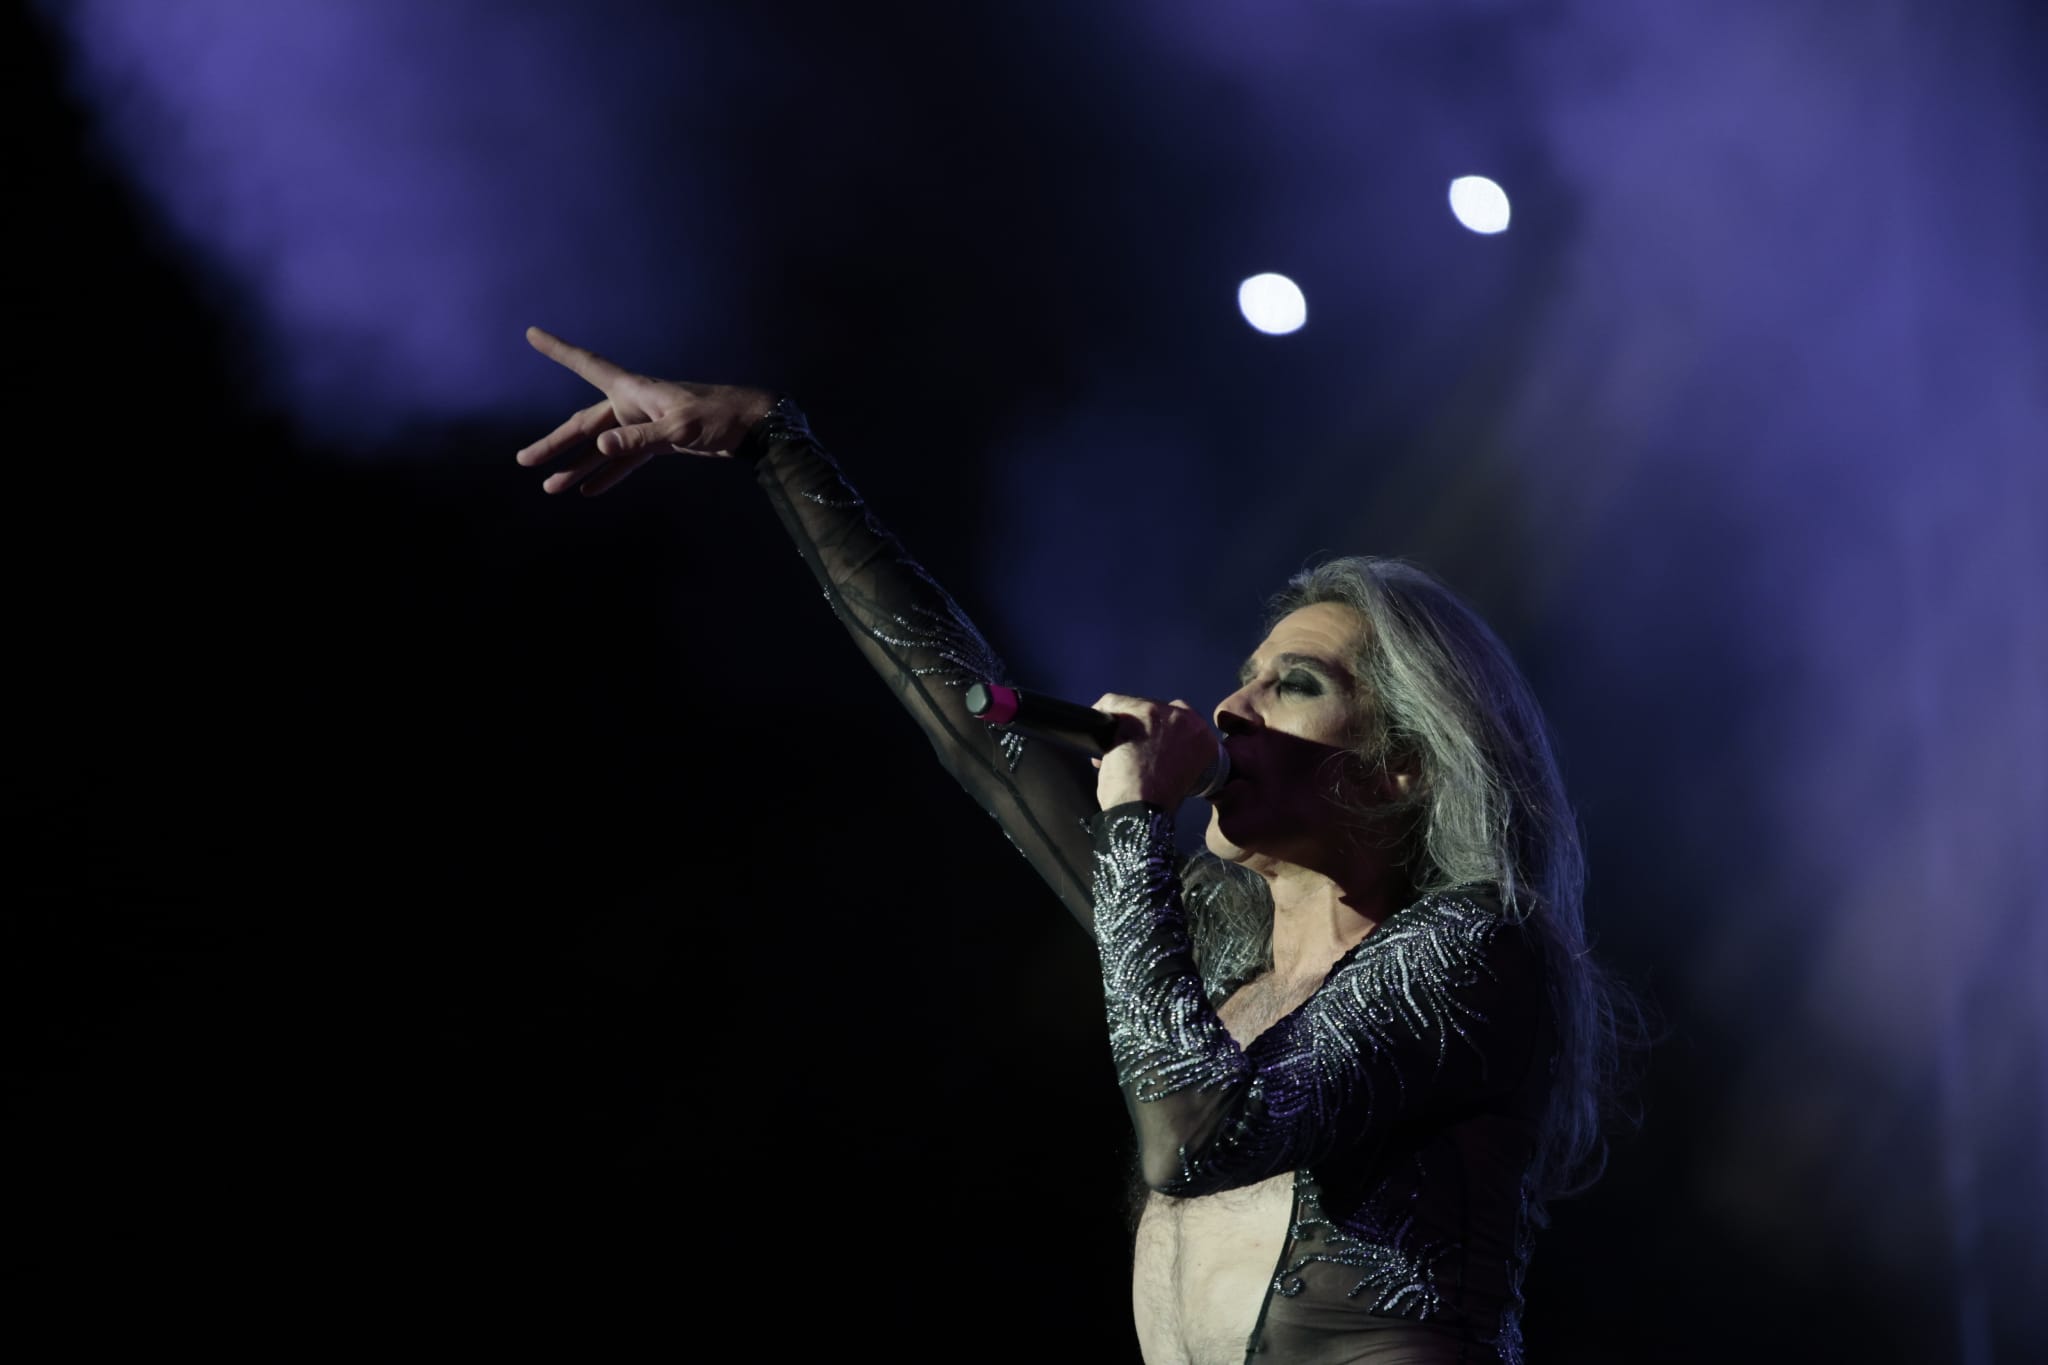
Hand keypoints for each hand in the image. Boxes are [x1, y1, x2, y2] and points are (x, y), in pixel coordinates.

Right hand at [515, 326, 777, 495]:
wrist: (752, 426)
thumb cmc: (718, 417)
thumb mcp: (680, 427)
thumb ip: (640, 438)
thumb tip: (602, 446)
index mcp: (634, 390)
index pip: (587, 365)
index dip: (558, 350)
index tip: (533, 334)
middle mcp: (633, 404)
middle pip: (584, 424)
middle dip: (555, 443)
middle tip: (525, 461)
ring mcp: (644, 423)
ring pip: (602, 447)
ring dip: (578, 466)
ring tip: (550, 488)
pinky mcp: (658, 441)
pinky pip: (625, 460)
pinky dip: (609, 474)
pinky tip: (589, 491)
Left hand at [1089, 694, 1217, 809]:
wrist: (1144, 808)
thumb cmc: (1160, 802)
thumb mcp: (1185, 778)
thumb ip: (1177, 756)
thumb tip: (1155, 750)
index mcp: (1203, 738)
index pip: (1181, 723)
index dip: (1161, 734)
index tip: (1150, 748)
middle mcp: (1186, 720)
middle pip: (1158, 712)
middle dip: (1143, 729)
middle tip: (1131, 751)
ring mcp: (1160, 714)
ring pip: (1135, 707)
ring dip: (1123, 726)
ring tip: (1113, 750)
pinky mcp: (1133, 713)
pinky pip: (1113, 703)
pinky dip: (1103, 714)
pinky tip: (1098, 734)